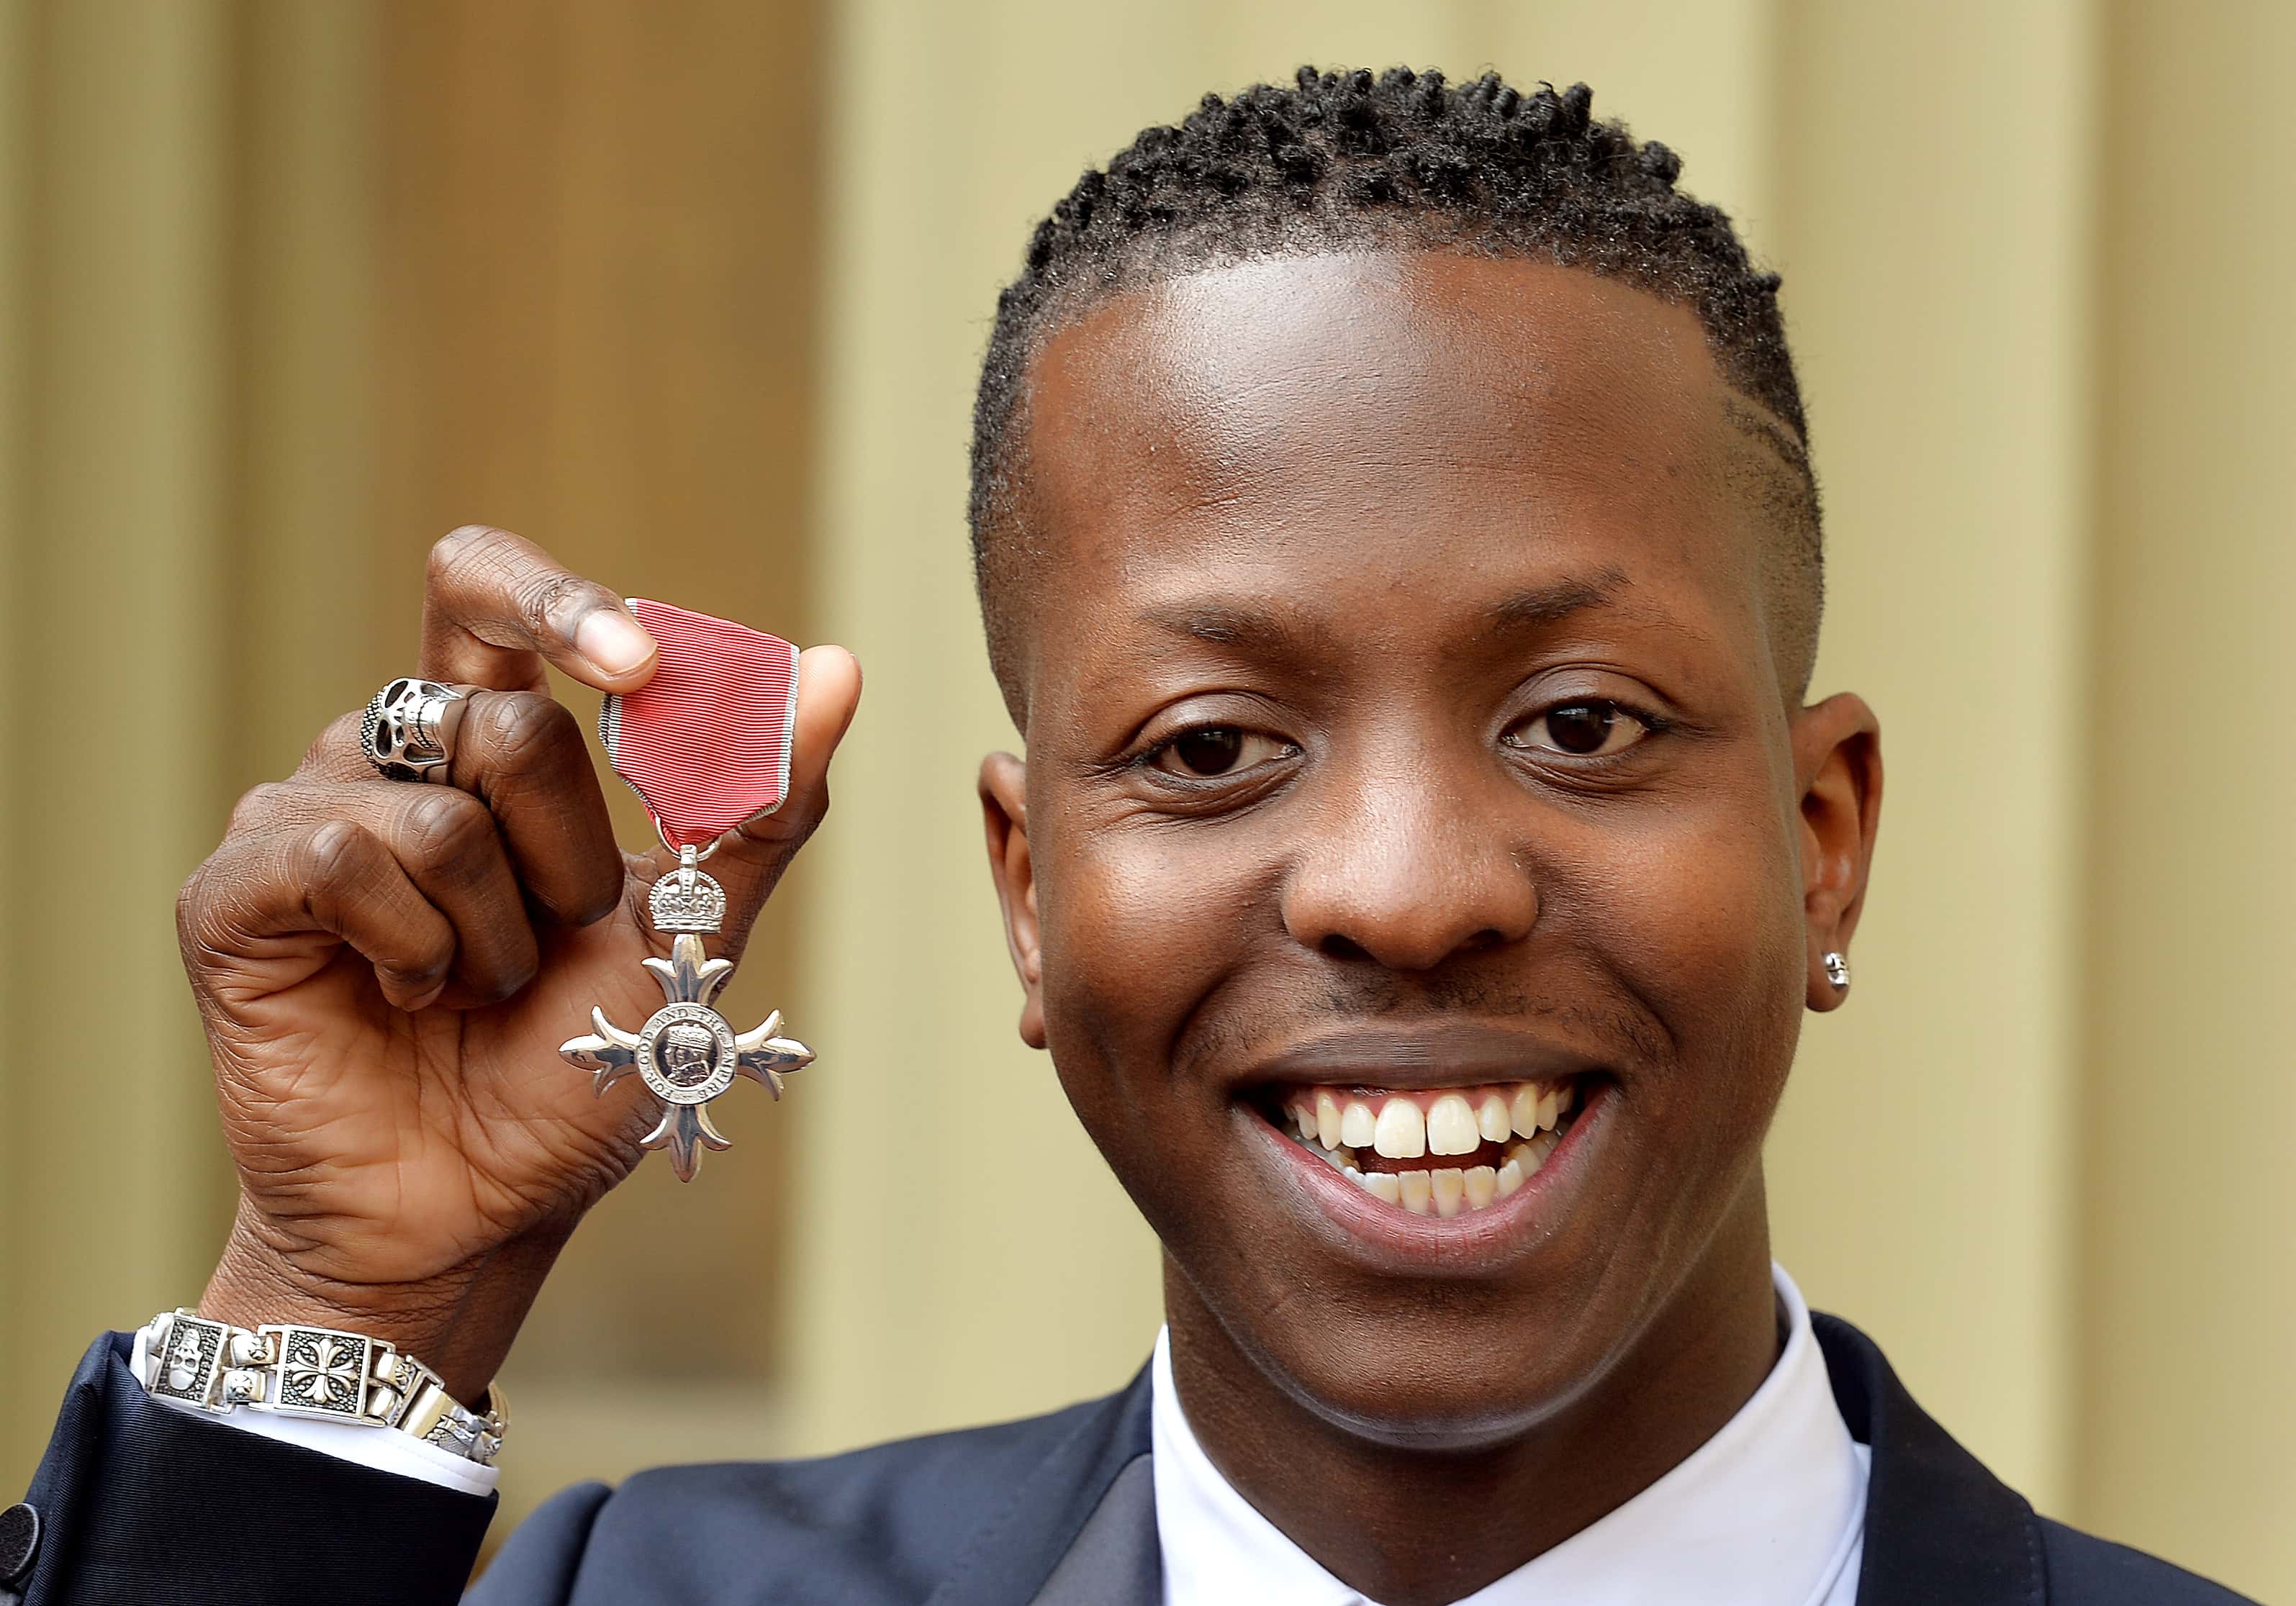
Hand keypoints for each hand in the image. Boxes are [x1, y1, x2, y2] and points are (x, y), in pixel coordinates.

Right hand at [179, 526, 860, 1399]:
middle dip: (569, 859)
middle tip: (551, 943)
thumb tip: (839, 667)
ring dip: (497, 933)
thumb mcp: (692, 932)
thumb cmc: (578, 1065)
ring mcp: (300, 815)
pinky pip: (344, 862)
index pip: (488, 592)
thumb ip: (760, 804)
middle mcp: (388, 757)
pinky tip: (402, 1002)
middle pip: (504, 719)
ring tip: (472, 993)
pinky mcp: (234, 891)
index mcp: (486, 743)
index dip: (559, 605)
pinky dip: (414, 953)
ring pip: (437, 809)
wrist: (478, 1209)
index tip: (641, 667)